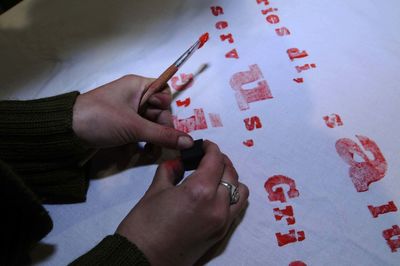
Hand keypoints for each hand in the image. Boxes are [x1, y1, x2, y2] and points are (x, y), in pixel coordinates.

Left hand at [72, 74, 192, 148]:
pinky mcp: (122, 124)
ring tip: (149, 151)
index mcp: (138, 86)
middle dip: (160, 128)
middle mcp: (135, 95)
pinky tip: (140, 151)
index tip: (161, 123)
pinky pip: (140, 130)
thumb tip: (189, 142)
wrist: (66, 131)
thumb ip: (163, 135)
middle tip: (157, 143)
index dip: (166, 109)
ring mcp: (128, 111)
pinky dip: (142, 140)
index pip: (164, 93)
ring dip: (153, 138)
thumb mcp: (134, 127)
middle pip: (159, 111)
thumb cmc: (101, 119)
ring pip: (151, 123)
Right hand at [116, 140, 248, 265]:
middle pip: (231, 173)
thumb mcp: (154, 191)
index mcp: (200, 191)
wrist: (142, 260)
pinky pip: (236, 209)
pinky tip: (215, 195)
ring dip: (231, 179)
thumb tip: (178, 162)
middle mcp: (217, 206)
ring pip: (240, 192)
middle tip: (207, 158)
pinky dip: (231, 197)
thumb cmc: (143, 225)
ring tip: (214, 177)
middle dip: (220, 161)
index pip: (216, 160)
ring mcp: (222, 222)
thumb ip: (170, 170)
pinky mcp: (221, 235)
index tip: (204, 145)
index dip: (211, 148)